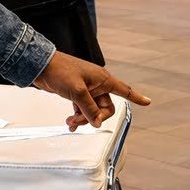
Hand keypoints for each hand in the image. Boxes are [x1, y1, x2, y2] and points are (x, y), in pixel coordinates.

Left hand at [33, 52, 151, 129]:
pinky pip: (83, 109)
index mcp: (103, 79)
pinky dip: (78, 117)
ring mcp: (87, 89)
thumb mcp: (77, 91)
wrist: (41, 66)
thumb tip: (97, 123)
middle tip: (80, 121)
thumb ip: (89, 109)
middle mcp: (97, 84)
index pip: (124, 90)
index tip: (148, 102)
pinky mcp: (76, 93)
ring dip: (84, 119)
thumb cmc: (60, 71)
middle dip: (95, 117)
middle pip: (106, 108)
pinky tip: (70, 123)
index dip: (136, 97)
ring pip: (93, 111)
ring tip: (70, 122)